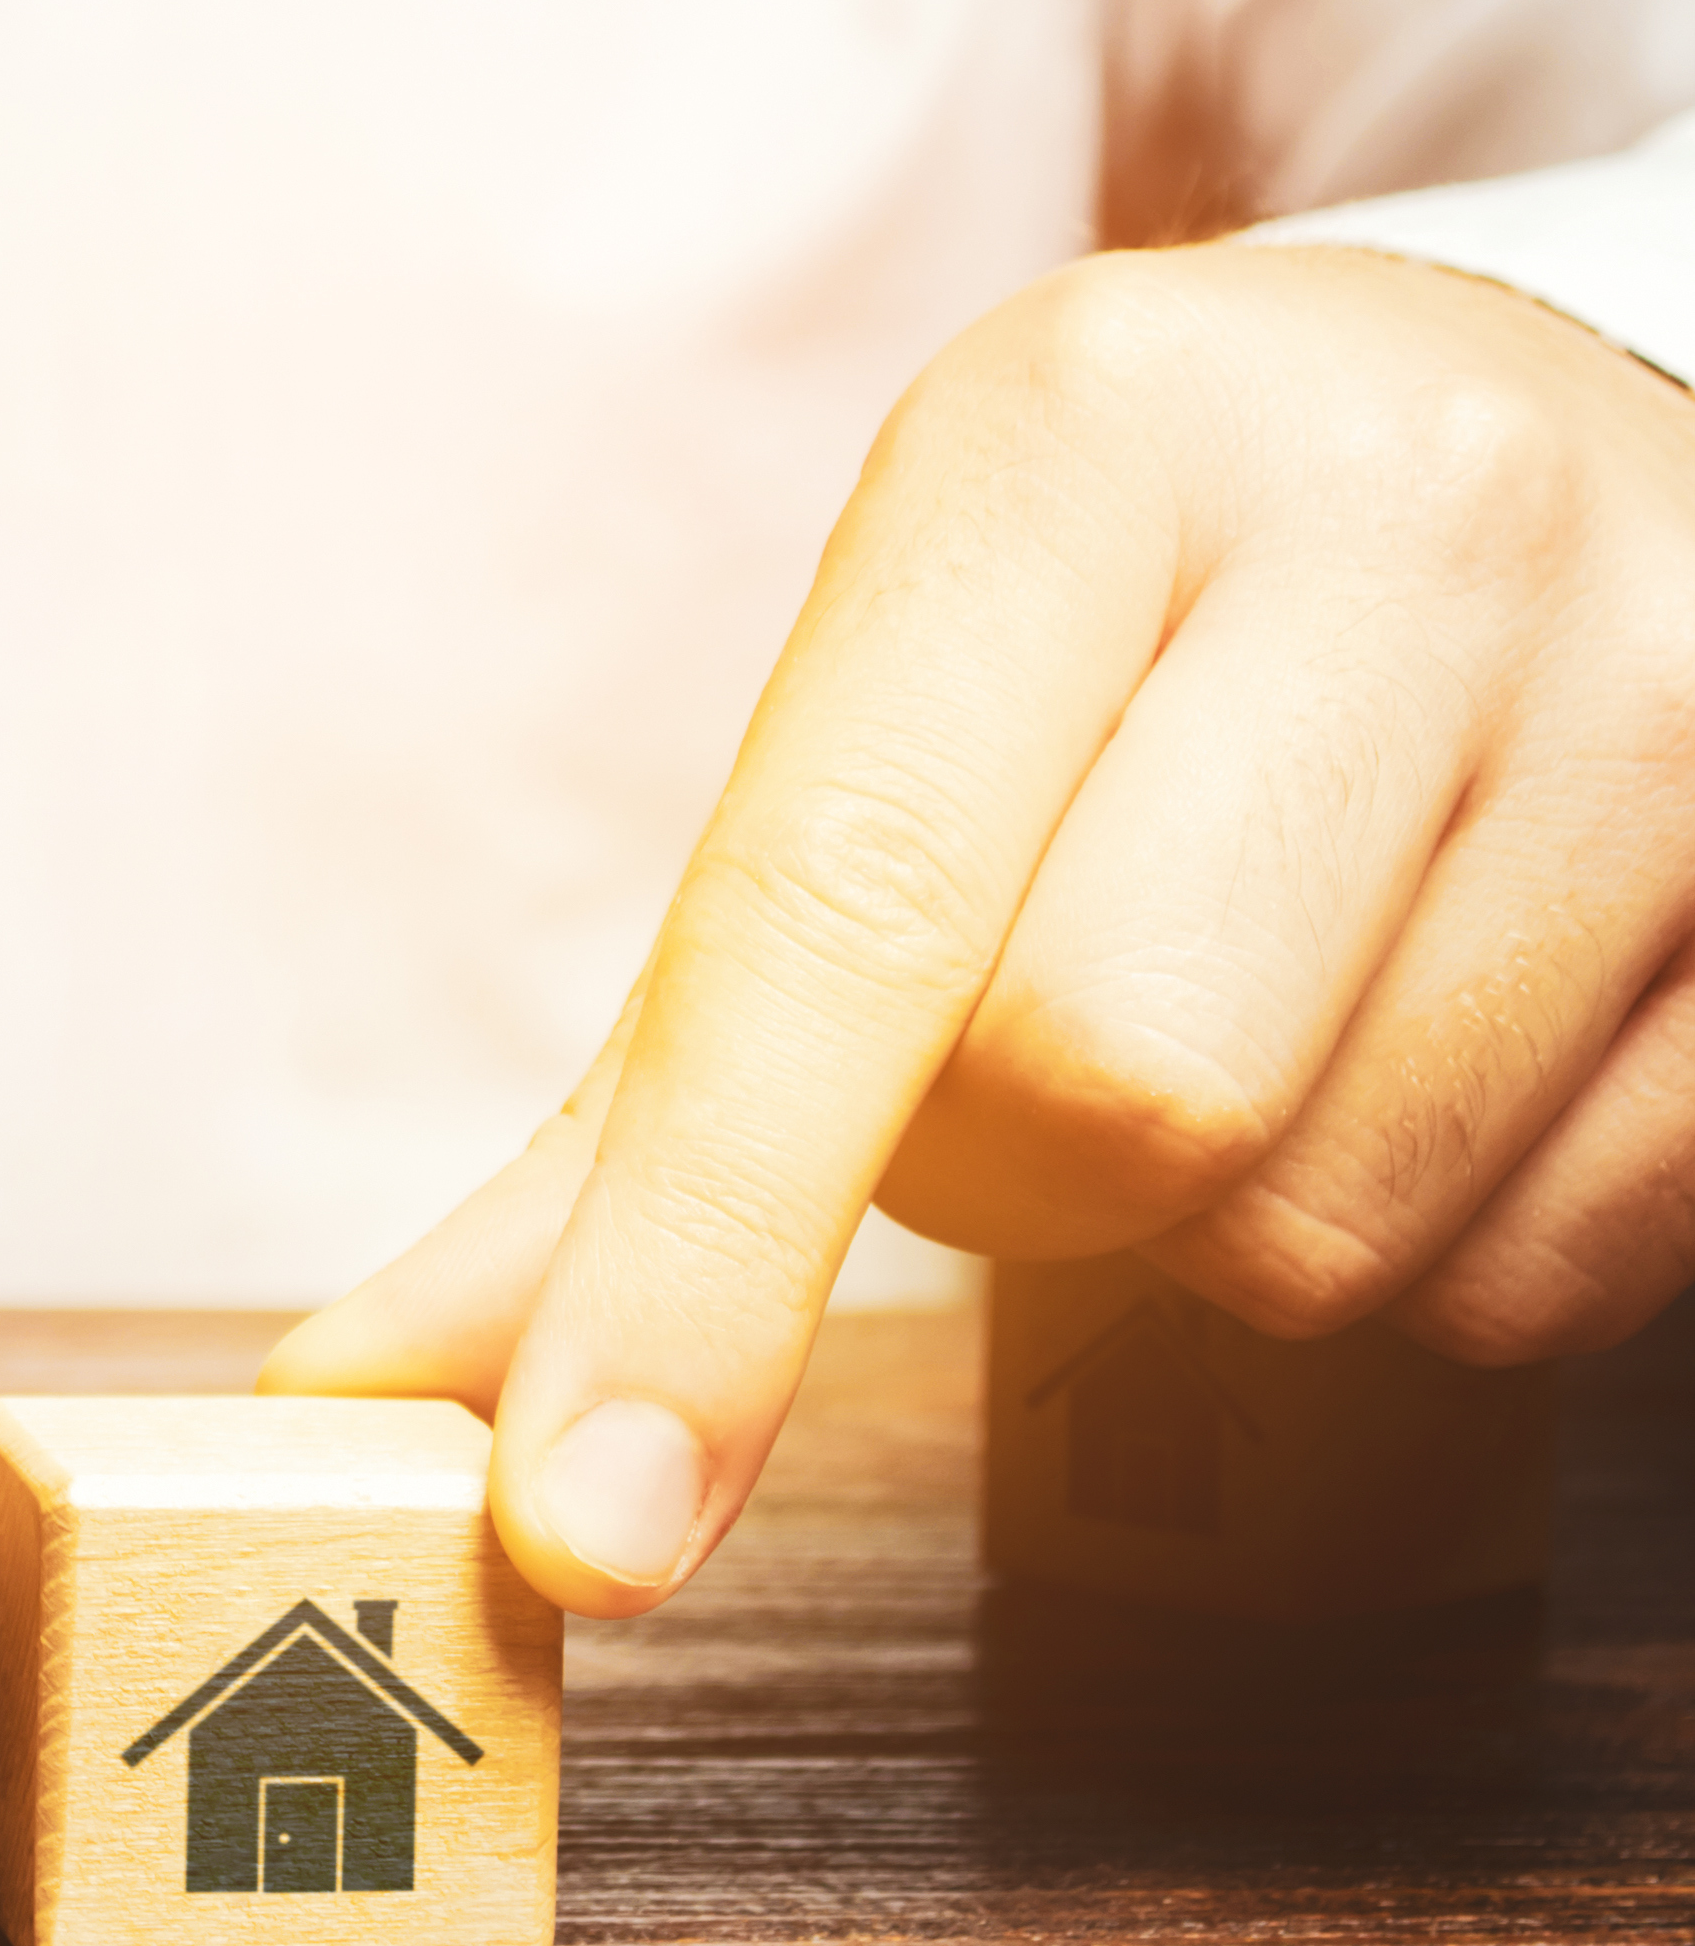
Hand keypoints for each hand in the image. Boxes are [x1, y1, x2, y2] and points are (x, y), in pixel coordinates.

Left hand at [261, 243, 1694, 1617]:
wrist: (1556, 421)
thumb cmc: (1155, 612)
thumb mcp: (885, 728)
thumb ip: (643, 1093)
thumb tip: (380, 1390)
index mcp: (1080, 435)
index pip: (846, 915)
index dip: (698, 1255)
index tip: (578, 1524)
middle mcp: (1405, 512)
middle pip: (1109, 1100)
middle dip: (1019, 1171)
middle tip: (1050, 1030)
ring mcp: (1678, 682)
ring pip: (1333, 1223)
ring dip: (1231, 1219)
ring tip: (1274, 989)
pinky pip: (1564, 1276)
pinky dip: (1448, 1240)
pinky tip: (1454, 1035)